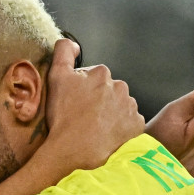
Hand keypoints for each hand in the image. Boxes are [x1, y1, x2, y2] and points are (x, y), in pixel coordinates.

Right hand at [41, 39, 143, 170]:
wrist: (72, 151)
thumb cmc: (63, 116)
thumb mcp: (56, 77)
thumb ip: (64, 51)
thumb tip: (75, 44)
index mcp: (102, 73)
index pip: (93, 78)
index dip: (82, 90)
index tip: (75, 104)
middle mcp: (121, 86)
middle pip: (108, 91)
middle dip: (99, 101)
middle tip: (83, 118)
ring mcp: (131, 107)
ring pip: (120, 106)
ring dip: (110, 114)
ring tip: (95, 128)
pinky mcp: (137, 125)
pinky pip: (130, 123)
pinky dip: (120, 128)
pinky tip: (107, 135)